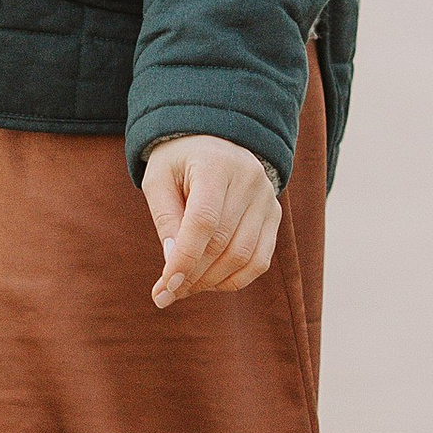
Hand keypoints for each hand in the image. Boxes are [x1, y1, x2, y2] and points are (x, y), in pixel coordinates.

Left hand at [142, 136, 281, 308]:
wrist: (214, 139)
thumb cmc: (179, 162)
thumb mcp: (159, 179)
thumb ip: (165, 219)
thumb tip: (172, 266)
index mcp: (215, 165)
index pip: (203, 221)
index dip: (184, 258)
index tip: (164, 287)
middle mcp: (248, 179)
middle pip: (222, 242)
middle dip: (192, 275)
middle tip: (165, 293)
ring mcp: (266, 198)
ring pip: (242, 256)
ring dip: (211, 281)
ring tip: (184, 287)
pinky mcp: (274, 215)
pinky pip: (260, 260)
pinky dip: (235, 280)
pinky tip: (210, 282)